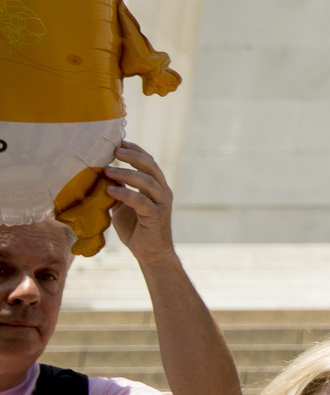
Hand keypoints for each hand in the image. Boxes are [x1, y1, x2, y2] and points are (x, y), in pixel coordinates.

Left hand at [103, 143, 176, 264]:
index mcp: (156, 186)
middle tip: (115, 150)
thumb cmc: (136, 228)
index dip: (136, 150)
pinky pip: (141, 201)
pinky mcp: (156, 216)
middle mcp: (162, 191)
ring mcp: (161, 203)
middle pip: (151, 167)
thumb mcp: (124, 205)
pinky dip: (125, 194)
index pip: (149, 162)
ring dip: (126, 173)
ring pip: (147, 182)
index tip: (120, 142)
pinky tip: (110, 190)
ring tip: (107, 170)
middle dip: (133, 156)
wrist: (150, 253)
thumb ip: (119, 191)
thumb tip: (102, 177)